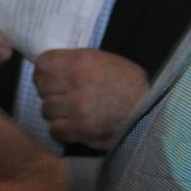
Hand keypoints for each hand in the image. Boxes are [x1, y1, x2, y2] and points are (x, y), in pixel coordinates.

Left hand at [33, 48, 147, 149]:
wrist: (148, 109)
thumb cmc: (127, 82)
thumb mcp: (103, 60)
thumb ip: (76, 62)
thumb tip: (53, 70)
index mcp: (80, 61)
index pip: (42, 64)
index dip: (44, 72)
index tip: (50, 78)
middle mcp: (75, 83)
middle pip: (42, 88)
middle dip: (50, 92)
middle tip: (62, 96)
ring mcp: (76, 108)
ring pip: (46, 110)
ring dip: (55, 112)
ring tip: (69, 112)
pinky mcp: (80, 130)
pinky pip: (54, 130)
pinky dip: (61, 130)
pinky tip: (72, 125)